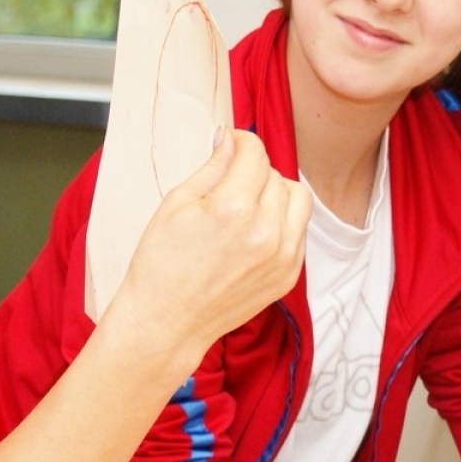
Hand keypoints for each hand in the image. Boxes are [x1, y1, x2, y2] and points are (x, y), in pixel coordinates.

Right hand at [111, 129, 310, 361]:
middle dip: (254, 169)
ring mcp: (282, 256)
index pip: (255, 154)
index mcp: (233, 208)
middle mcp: (265, 231)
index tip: (232, 143)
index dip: (241, 141)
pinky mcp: (288, 275)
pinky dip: (282, 222)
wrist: (166, 322)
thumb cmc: (161, 264)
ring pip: (298, 198)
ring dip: (276, 192)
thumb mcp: (176, 203)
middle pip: (275, 174)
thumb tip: (229, 138)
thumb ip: (212, 166)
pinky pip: (299, 230)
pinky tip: (254, 231)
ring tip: (249, 203)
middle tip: (230, 180)